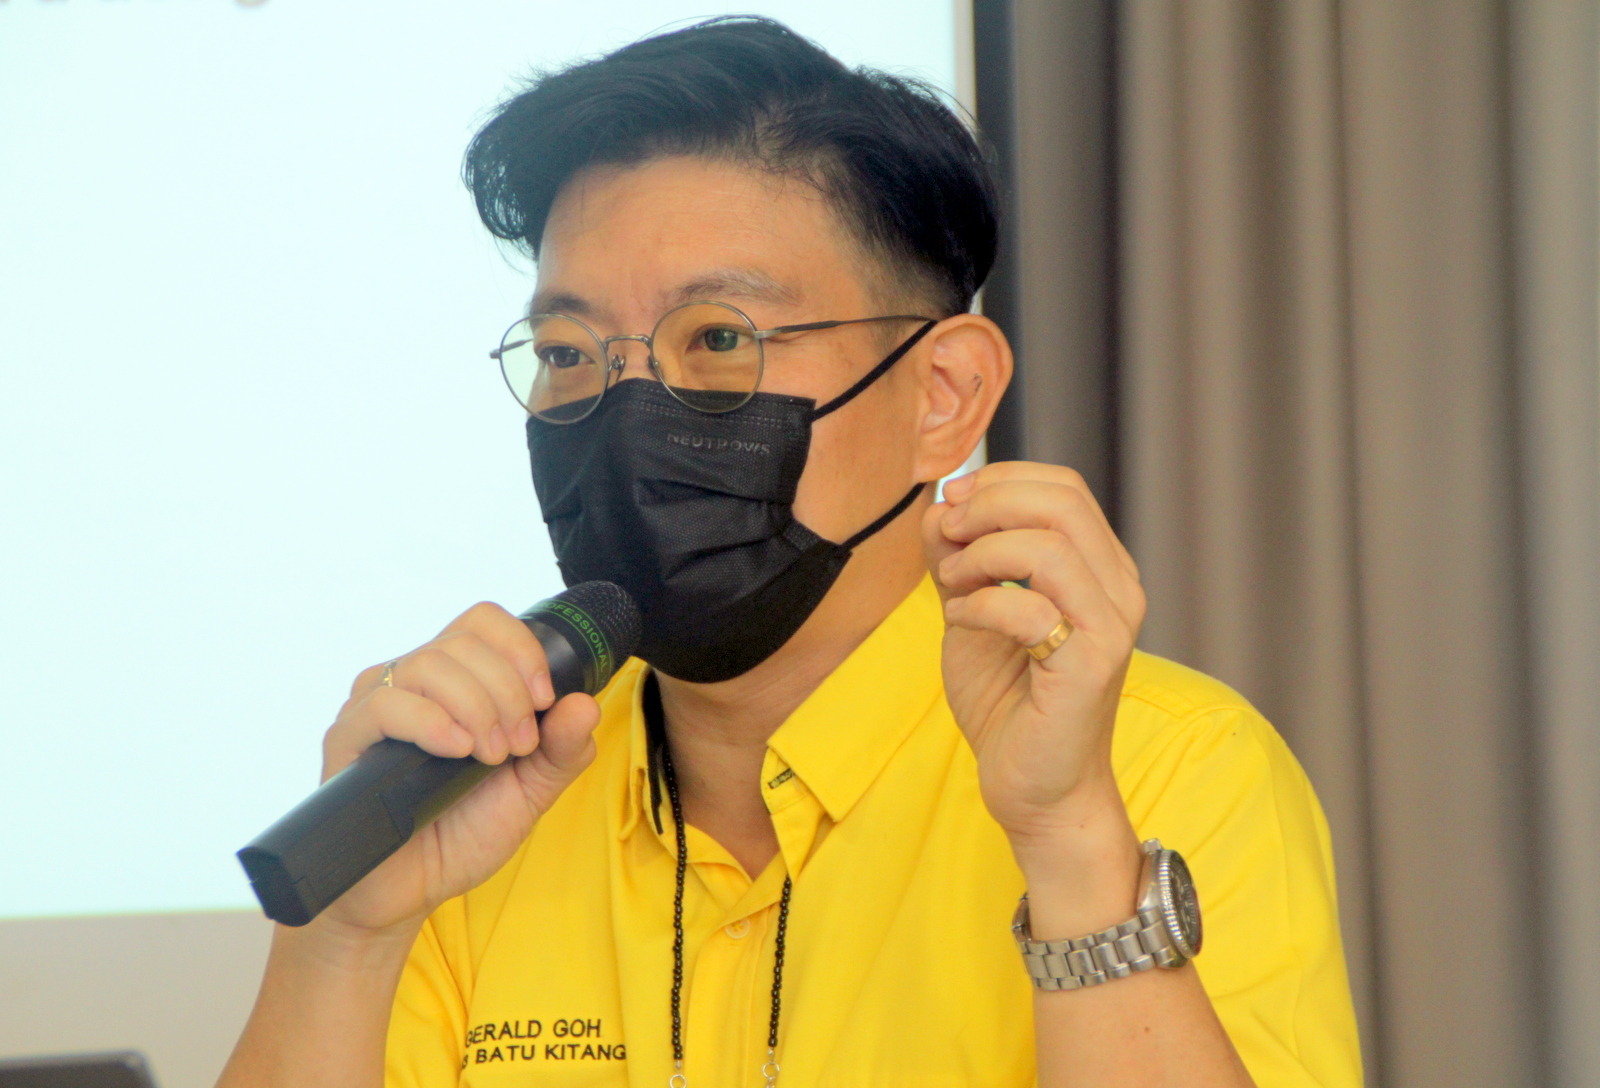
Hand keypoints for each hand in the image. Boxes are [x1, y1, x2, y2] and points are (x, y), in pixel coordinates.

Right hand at [313, 602, 600, 935]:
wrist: (408, 893)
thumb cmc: (462, 833)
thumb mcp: (531, 790)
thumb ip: (562, 749)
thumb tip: (585, 704)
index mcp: (455, 681)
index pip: (483, 621)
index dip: (521, 649)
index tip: (544, 700)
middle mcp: (412, 682)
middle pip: (463, 642)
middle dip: (507, 691)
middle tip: (518, 746)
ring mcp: (376, 707)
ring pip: (428, 664)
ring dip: (477, 707)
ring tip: (490, 757)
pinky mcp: (348, 740)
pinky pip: (385, 703)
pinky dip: (431, 722)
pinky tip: (456, 750)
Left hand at [923, 462, 1144, 853]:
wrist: (1035, 788)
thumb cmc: (1009, 702)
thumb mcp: (972, 611)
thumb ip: (960, 559)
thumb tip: (939, 506)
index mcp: (1098, 567)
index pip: (1062, 487)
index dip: (999, 480)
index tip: (950, 503)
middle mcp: (1117, 588)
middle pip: (1061, 502)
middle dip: (988, 505)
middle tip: (946, 534)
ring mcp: (1111, 625)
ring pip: (1049, 546)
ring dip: (982, 554)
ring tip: (950, 584)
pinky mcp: (1091, 666)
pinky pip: (1029, 608)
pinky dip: (979, 605)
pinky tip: (960, 622)